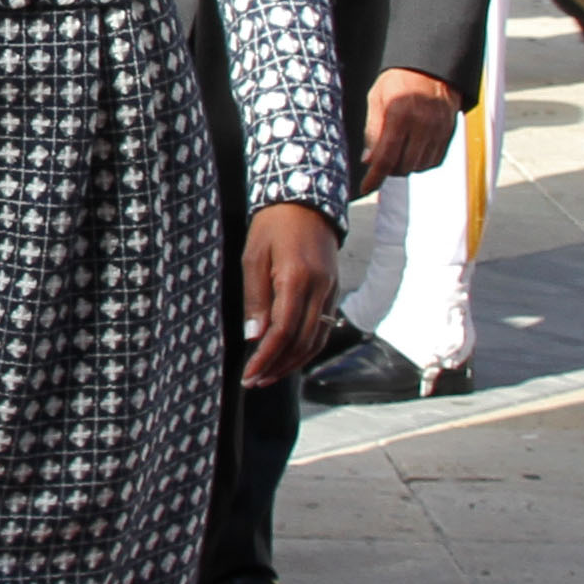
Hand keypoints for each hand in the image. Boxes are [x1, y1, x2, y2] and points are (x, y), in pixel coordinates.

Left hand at [242, 201, 340, 389]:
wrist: (306, 202)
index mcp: (298, 279)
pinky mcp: (334, 292)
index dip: (266, 358)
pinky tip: (289, 356)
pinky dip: (307, 347)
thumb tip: (254, 336)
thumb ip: (255, 298)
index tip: (250, 374)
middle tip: (255, 381)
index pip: (283, 332)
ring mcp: (331, 292)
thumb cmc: (273, 226)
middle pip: (303, 342)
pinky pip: (324, 328)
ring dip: (294, 363)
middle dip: (279, 366)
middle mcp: (320, 290)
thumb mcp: (253, 257)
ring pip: (317, 340)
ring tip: (269, 375)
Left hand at [358, 67, 460, 191]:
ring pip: (420, 166)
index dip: (375, 177)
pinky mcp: (449, 132)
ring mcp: (439, 130)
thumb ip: (373, 130)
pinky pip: (435, 160)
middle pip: (404, 165)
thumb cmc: (398, 80)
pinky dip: (421, 163)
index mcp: (400, 115)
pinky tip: (411, 153)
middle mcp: (422, 124)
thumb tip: (368, 159)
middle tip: (379, 162)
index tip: (366, 187)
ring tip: (395, 156)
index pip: (386, 156)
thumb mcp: (376, 97)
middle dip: (389, 170)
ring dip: (405, 167)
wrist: (431, 67)